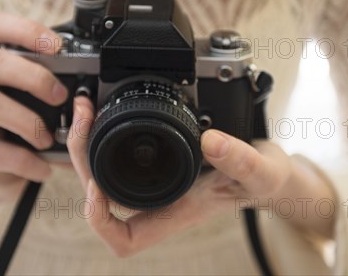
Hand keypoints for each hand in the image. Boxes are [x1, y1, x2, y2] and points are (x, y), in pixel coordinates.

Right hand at [0, 11, 67, 198]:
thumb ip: (50, 86)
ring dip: (29, 121)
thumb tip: (92, 94)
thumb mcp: (29, 98)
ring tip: (47, 138)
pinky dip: (26, 160)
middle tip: (59, 96)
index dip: (25, 29)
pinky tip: (41, 166)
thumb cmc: (16, 124)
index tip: (57, 45)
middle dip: (33, 76)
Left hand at [67, 97, 334, 256]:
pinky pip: (115, 153)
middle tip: (83, 118)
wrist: (266, 166)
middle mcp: (156, 199)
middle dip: (82, 159)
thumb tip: (211, 141)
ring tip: (86, 108)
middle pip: (99, 197)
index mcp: (174, 212)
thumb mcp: (259, 171)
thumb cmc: (262, 181)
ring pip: (102, 173)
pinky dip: (102, 133)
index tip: (95, 187)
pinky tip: (101, 110)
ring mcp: (152, 180)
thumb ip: (240, 160)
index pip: (123, 239)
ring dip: (86, 143)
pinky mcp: (154, 158)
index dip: (99, 220)